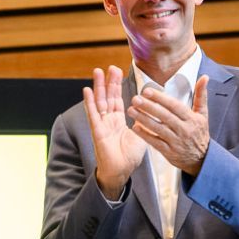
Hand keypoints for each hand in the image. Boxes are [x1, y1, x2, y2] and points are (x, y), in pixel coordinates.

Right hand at [84, 66, 146, 198]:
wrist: (121, 171)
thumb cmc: (129, 157)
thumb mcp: (141, 135)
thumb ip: (144, 122)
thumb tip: (152, 111)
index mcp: (118, 121)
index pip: (116, 99)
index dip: (117, 86)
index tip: (117, 72)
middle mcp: (108, 121)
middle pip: (107, 97)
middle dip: (108, 82)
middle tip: (109, 67)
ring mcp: (101, 125)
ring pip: (99, 102)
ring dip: (98, 87)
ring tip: (97, 72)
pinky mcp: (97, 131)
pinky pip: (92, 114)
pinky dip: (89, 102)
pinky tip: (86, 90)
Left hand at [127, 74, 209, 175]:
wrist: (201, 158)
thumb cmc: (199, 133)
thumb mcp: (203, 114)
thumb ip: (201, 95)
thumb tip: (204, 77)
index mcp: (191, 118)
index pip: (174, 106)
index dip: (160, 98)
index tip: (147, 91)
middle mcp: (184, 129)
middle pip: (164, 116)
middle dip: (149, 107)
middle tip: (135, 99)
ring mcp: (176, 141)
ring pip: (158, 128)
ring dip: (143, 119)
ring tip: (131, 110)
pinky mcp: (169, 152)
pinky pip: (155, 142)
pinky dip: (145, 135)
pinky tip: (135, 127)